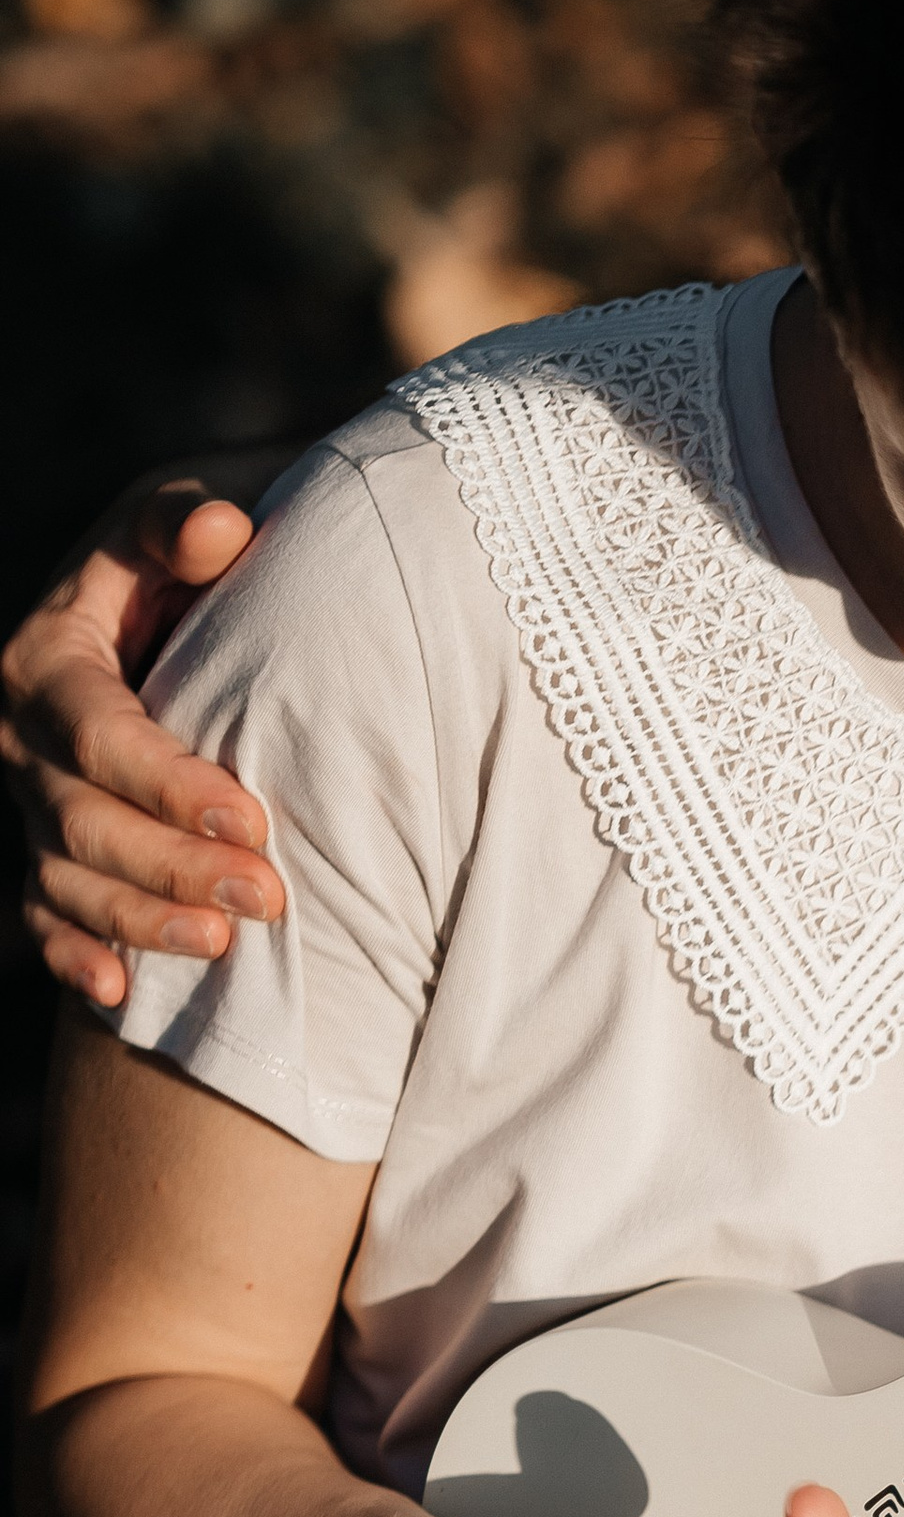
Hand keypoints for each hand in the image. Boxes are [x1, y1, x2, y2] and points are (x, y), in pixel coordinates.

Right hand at [3, 458, 294, 1004]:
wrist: (150, 602)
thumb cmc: (175, 561)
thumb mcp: (171, 521)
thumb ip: (183, 523)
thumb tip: (219, 529)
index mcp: (45, 661)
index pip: (101, 737)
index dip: (170, 785)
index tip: (249, 821)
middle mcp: (20, 741)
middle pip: (85, 823)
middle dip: (172, 868)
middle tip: (267, 897)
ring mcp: (28, 803)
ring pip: (66, 881)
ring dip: (141, 923)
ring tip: (224, 946)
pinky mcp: (45, 846)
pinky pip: (44, 914)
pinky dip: (76, 956)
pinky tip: (121, 995)